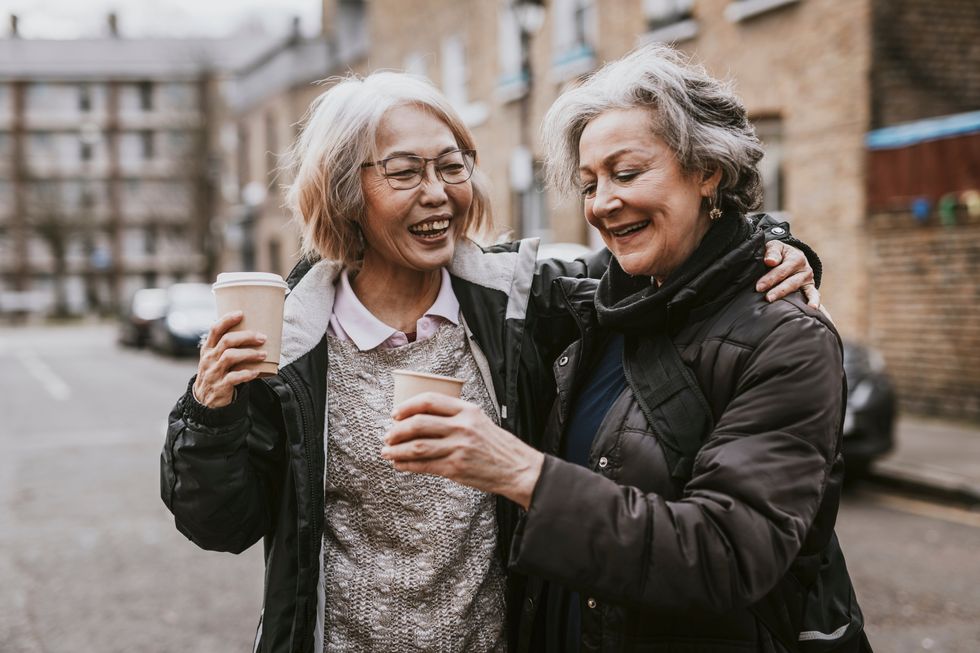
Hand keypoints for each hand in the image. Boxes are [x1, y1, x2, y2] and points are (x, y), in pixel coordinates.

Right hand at [192, 311, 267, 408]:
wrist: (205, 401)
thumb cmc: (217, 374)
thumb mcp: (215, 359)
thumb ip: (228, 347)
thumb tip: (255, 333)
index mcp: (208, 349)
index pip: (215, 330)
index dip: (227, 320)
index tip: (241, 314)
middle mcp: (209, 359)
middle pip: (226, 341)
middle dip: (246, 337)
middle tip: (262, 338)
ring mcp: (214, 372)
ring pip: (230, 357)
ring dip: (249, 354)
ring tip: (263, 354)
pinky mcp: (220, 386)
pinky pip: (233, 377)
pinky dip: (247, 374)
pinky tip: (257, 372)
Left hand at [382, 393, 543, 508]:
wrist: (517, 469)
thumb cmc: (497, 446)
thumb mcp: (479, 420)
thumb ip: (455, 416)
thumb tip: (422, 418)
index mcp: (467, 410)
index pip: (430, 401)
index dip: (407, 406)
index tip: (395, 413)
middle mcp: (462, 427)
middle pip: (418, 423)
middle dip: (397, 430)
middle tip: (388, 436)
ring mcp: (459, 448)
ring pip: (417, 446)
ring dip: (397, 450)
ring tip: (387, 452)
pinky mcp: (456, 468)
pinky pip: (424, 465)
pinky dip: (407, 465)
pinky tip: (399, 465)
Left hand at [757, 240, 819, 307]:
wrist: (791, 255)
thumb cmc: (779, 253)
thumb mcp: (775, 246)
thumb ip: (772, 252)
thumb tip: (770, 261)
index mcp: (796, 258)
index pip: (781, 270)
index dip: (769, 279)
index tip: (758, 287)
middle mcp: (805, 269)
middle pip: (790, 282)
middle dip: (778, 291)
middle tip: (767, 298)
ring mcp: (808, 279)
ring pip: (800, 289)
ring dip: (792, 298)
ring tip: (786, 307)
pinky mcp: (810, 287)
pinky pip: (813, 295)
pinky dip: (814, 301)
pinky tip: (813, 309)